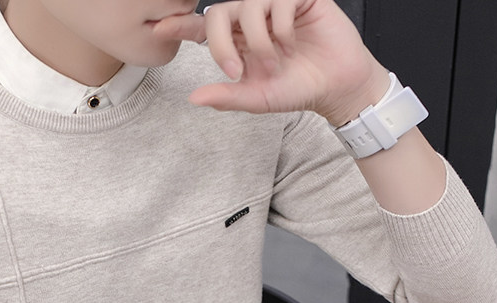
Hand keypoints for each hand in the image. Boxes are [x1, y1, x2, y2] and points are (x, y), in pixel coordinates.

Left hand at [152, 0, 389, 125]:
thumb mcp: (256, 99)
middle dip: (220, 43)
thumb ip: (227, 97)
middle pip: (220, 12)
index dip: (182, 25)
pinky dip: (281, 26)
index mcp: (238, 42)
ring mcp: (275, 6)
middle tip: (234, 69)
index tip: (160, 28)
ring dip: (258, 40)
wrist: (335, 86)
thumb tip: (194, 98)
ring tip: (275, 61)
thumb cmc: (296, 90)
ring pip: (249, 6)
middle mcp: (252, 20)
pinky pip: (279, 1)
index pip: (204, 28)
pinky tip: (293, 41)